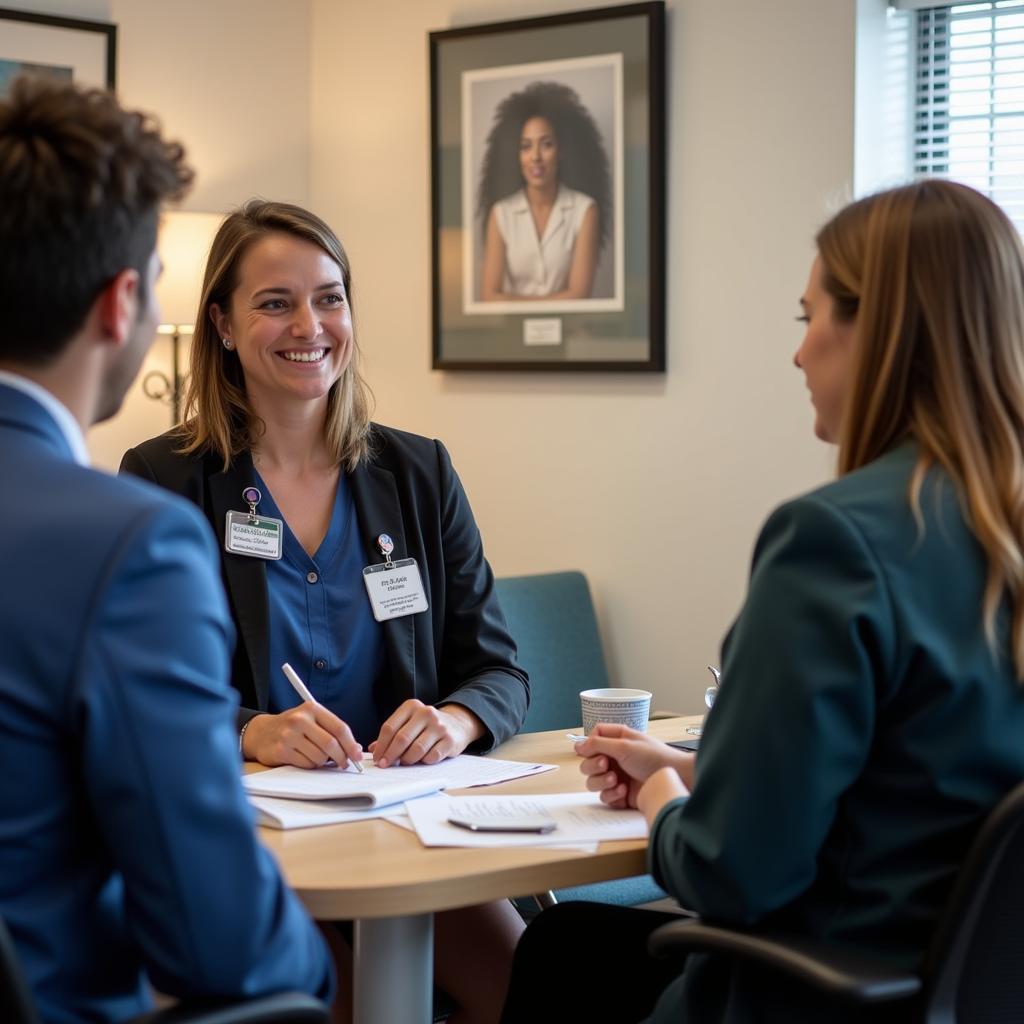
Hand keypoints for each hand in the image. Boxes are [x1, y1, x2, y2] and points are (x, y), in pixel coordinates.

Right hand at [242, 705, 361, 769]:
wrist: (261, 732)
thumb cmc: (293, 727)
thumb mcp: (312, 720)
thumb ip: (332, 731)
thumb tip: (356, 749)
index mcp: (312, 708)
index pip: (339, 728)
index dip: (351, 744)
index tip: (358, 756)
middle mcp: (300, 720)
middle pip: (331, 744)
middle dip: (342, 757)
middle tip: (344, 764)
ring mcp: (289, 735)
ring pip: (319, 757)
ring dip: (324, 763)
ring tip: (318, 758)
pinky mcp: (281, 750)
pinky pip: (306, 764)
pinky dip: (311, 766)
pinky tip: (305, 759)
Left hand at [369, 700, 483, 766]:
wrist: (457, 724)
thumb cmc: (427, 726)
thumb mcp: (409, 723)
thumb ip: (392, 734)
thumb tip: (373, 749)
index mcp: (411, 706)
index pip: (390, 727)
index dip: (381, 745)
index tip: (377, 758)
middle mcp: (426, 713)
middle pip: (401, 739)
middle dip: (390, 755)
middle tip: (385, 765)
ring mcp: (439, 726)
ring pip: (416, 750)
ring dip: (407, 760)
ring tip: (405, 761)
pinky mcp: (449, 740)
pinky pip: (431, 757)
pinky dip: (423, 762)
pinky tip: (422, 759)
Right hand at [576, 723, 693, 808]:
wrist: (673, 780)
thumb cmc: (655, 758)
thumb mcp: (624, 745)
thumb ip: (598, 744)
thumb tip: (578, 745)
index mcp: (617, 740)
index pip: (593, 738)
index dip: (589, 745)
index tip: (592, 750)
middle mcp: (615, 758)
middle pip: (588, 762)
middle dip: (593, 766)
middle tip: (606, 765)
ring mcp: (617, 777)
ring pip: (593, 782)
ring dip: (601, 782)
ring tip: (615, 781)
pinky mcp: (621, 795)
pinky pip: (604, 797)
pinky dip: (611, 795)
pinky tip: (624, 791)